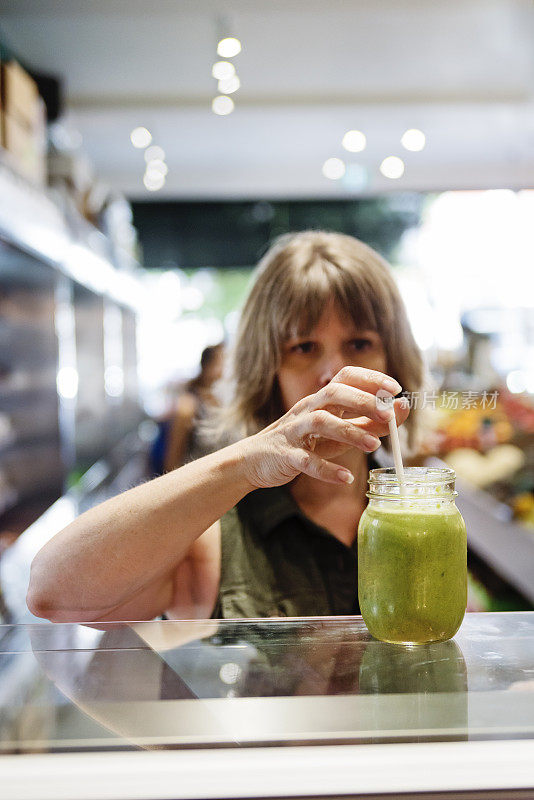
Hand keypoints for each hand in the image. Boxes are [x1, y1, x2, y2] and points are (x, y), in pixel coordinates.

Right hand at [240, 367, 409, 488]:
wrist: (256, 461)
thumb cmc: (304, 443)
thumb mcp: (338, 432)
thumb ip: (368, 423)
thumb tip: (401, 410)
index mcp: (321, 401)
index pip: (345, 377)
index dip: (370, 378)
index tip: (395, 388)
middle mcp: (308, 409)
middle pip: (334, 393)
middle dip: (363, 401)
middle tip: (388, 414)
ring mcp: (295, 431)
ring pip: (321, 422)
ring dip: (350, 431)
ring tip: (374, 446)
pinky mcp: (285, 455)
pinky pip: (305, 460)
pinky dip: (326, 469)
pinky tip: (346, 478)